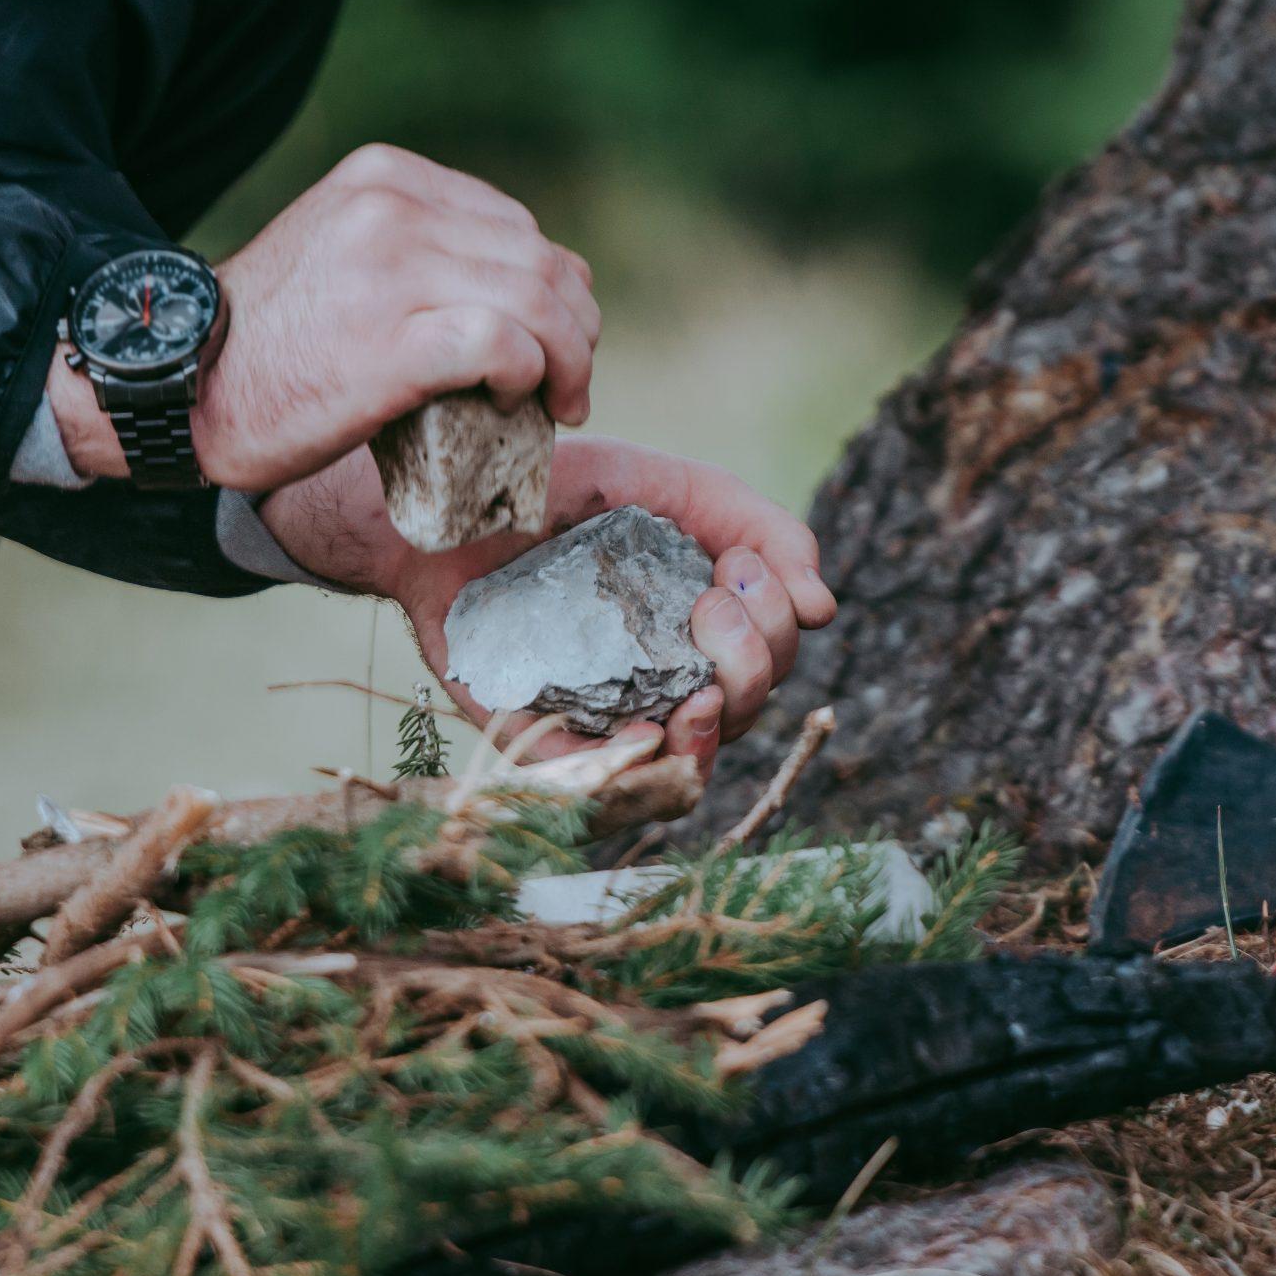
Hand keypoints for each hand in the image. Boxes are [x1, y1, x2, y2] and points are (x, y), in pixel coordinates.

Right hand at [152, 144, 591, 492]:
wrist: (179, 382)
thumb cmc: (267, 339)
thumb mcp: (339, 250)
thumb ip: (413, 247)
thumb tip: (517, 287)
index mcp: (385, 179)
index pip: (515, 225)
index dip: (554, 288)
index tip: (555, 340)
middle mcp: (391, 209)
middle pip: (537, 261)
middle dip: (575, 328)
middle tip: (572, 382)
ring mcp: (391, 271)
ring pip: (535, 300)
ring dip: (567, 359)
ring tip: (560, 402)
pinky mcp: (391, 342)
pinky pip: (502, 344)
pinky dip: (528, 374)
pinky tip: (517, 402)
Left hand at [259, 436, 835, 777]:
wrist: (451, 505)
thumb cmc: (565, 495)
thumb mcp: (676, 488)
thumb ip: (761, 527)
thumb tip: (824, 608)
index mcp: (701, 628)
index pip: (775, 655)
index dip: (776, 621)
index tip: (738, 565)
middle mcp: (665, 681)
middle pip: (751, 707)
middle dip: (755, 659)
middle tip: (709, 600)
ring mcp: (608, 716)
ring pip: (697, 760)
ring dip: (720, 718)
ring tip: (699, 671)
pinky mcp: (546, 741)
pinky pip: (607, 786)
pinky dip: (639, 770)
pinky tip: (652, 728)